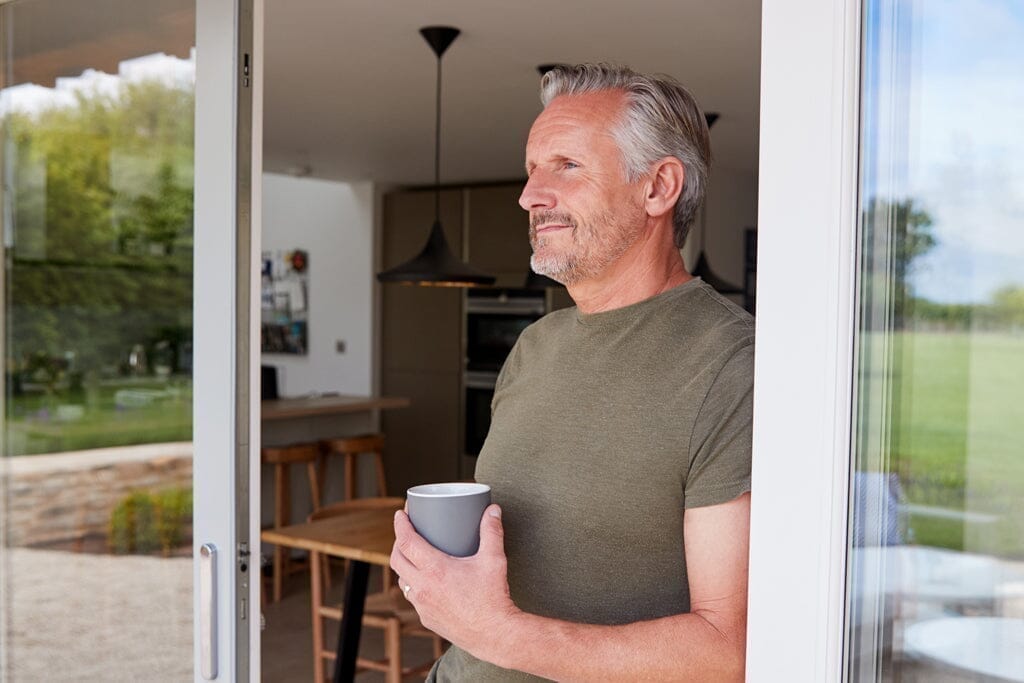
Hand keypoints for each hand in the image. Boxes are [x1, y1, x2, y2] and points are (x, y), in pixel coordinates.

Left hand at [390, 504, 520, 665]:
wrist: (494, 634)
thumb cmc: (493, 598)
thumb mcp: (494, 560)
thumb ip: (492, 532)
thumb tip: (493, 510)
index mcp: (435, 570)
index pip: (406, 542)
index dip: (400, 524)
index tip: (400, 514)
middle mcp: (423, 588)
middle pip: (397, 559)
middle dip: (398, 541)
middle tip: (407, 531)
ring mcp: (422, 605)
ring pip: (402, 579)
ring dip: (404, 564)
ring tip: (413, 554)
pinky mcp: (426, 618)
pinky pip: (412, 596)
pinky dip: (413, 583)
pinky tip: (424, 580)